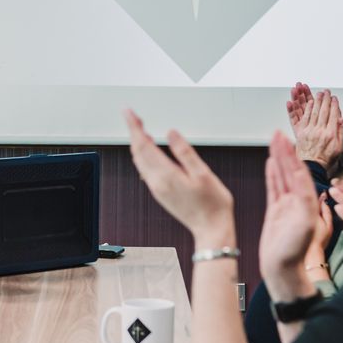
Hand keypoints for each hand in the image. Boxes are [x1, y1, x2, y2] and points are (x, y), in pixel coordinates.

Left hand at [124, 110, 234, 241]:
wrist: (211, 229)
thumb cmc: (213, 204)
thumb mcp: (203, 173)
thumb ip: (184, 152)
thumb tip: (170, 133)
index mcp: (166, 175)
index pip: (143, 145)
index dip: (134, 127)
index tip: (129, 113)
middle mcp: (156, 182)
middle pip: (137, 152)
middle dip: (134, 132)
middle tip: (135, 116)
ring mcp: (157, 189)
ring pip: (139, 161)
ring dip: (137, 143)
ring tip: (140, 128)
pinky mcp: (160, 193)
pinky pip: (145, 170)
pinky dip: (143, 155)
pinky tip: (149, 149)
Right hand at [260, 132, 327, 301]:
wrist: (281, 270)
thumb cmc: (293, 252)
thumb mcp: (304, 225)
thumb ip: (304, 201)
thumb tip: (301, 176)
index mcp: (307, 202)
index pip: (299, 172)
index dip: (292, 155)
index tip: (286, 139)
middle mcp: (298, 202)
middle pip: (291, 170)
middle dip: (284, 151)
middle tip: (277, 133)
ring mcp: (287, 206)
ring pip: (282, 176)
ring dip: (278, 158)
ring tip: (274, 141)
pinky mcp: (276, 212)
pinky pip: (274, 188)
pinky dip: (272, 174)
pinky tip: (270, 163)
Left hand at [288, 86, 342, 167]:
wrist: (312, 167)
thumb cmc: (327, 159)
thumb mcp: (339, 148)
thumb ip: (341, 132)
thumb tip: (341, 119)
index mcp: (331, 134)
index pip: (334, 115)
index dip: (334, 105)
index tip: (335, 98)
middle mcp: (321, 131)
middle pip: (324, 111)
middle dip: (326, 99)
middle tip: (327, 91)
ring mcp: (310, 131)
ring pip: (314, 112)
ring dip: (317, 101)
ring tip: (319, 93)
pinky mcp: (301, 133)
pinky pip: (305, 117)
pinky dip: (308, 109)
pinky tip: (310, 102)